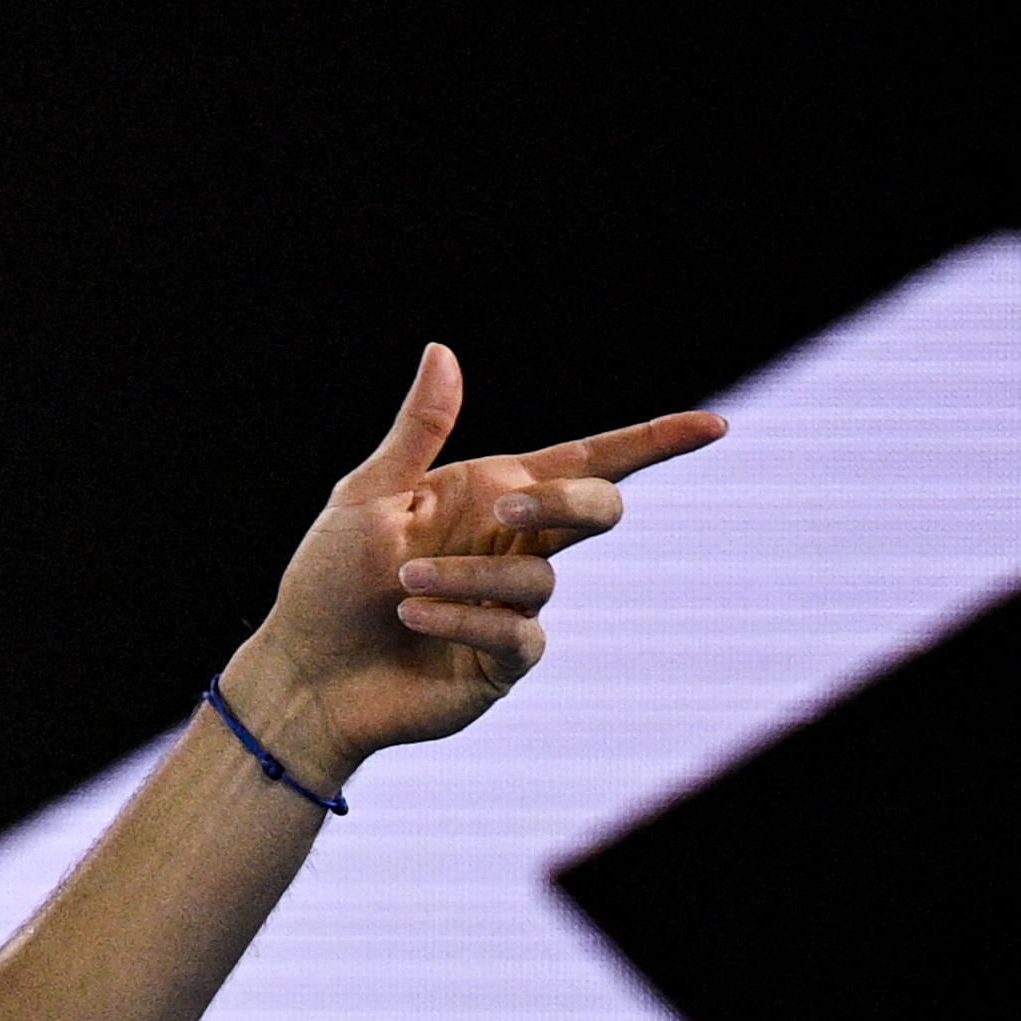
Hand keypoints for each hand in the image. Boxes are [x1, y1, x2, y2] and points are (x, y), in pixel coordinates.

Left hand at [227, 348, 727, 771]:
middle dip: (569, 502)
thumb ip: (417, 432)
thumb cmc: (328, 580)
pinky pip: (519, 632)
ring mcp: (517, 605)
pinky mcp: (508, 661)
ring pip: (541, 576)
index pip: (587, 462)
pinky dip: (464, 618)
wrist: (306, 670)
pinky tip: (413, 617)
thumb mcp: (367, 497)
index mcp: (490, 496)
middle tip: (508, 506)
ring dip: (467, 576)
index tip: (714, 426)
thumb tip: (444, 350)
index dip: (653, 443)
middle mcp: (516, 547)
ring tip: (401, 583)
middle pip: (598, 509)